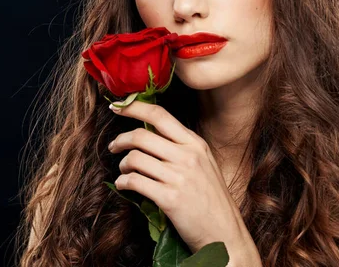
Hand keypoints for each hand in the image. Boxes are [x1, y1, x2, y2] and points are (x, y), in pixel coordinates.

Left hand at [108, 100, 252, 255]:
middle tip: (113, 146)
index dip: (134, 108)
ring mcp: (179, 177)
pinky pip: (134, 182)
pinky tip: (124, 185)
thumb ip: (180, 147)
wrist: (224, 233)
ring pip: (135, 158)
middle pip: (142, 136)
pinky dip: (123, 182)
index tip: (118, 107)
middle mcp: (188, 156)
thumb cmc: (211, 199)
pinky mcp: (170, 199)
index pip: (160, 115)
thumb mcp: (203, 163)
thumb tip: (148, 132)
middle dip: (120, 139)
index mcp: (195, 144)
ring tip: (124, 171)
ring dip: (122, 164)